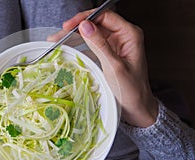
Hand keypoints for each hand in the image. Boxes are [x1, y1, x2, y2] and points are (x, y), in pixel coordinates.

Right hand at [63, 10, 157, 126]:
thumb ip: (99, 45)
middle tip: (59, 34)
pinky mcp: (108, 54)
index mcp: (129, 34)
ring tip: (58, 40)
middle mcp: (122, 36)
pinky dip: (79, 46)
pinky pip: (91, 45)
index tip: (69, 25)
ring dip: (75, 36)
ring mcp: (114, 45)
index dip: (85, 18)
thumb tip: (85, 26)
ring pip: (91, 34)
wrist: (136, 107)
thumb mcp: (114, 67)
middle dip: (76, 28)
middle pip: (96, 24)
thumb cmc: (131, 90)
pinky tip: (68, 48)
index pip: (105, 16)